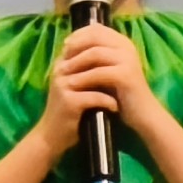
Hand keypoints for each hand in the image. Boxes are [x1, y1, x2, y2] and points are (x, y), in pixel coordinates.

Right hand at [33, 39, 120, 159]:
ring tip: (125, 90)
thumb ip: (87, 70)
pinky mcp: (69, 101)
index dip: (105, 49)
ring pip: (95, 75)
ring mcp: (63, 84)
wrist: (52, 136)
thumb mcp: (76, 86)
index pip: (85, 45)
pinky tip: (116, 107)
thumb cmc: (68, 111)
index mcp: (62, 63)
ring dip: (112, 83)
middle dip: (111, 65)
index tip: (123, 59)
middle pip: (91, 57)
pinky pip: (95, 97)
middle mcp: (61, 69)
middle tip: (130, 72)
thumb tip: (110, 56)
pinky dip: (108, 102)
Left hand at [57, 25, 163, 136]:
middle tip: (62, 55)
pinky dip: (84, 77)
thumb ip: (95, 56)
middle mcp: (127, 47)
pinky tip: (72, 84)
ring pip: (95, 52)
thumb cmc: (122, 92)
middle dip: (75, 45)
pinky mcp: (126, 75)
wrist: (142, 113)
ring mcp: (128, 60)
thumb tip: (70, 44)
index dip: (78, 34)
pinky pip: (100, 72)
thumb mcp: (107, 68)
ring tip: (62, 70)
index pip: (97, 28)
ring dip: (76, 61)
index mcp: (122, 42)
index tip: (65, 45)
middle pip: (95, 36)